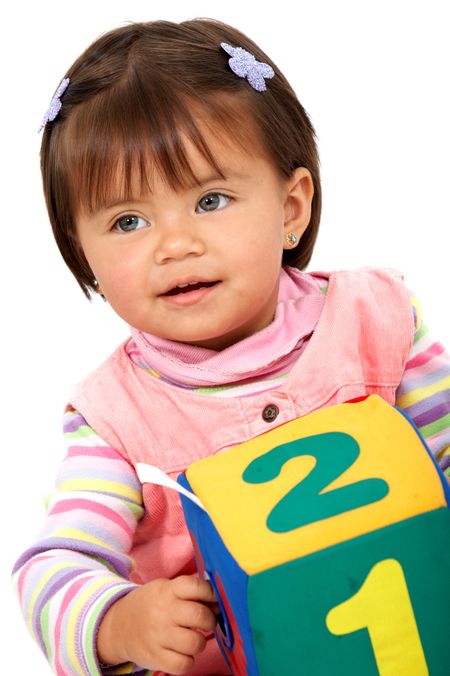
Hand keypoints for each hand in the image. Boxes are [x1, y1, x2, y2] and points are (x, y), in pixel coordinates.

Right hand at [97, 576, 217, 673]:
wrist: (118, 625)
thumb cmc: (152, 605)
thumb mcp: (166, 589)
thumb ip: (190, 592)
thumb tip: (220, 602)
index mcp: (168, 591)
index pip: (196, 586)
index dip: (211, 593)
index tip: (214, 600)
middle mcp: (163, 612)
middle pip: (200, 615)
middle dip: (210, 620)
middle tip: (206, 622)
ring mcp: (158, 636)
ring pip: (196, 643)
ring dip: (200, 643)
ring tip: (192, 639)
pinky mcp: (155, 657)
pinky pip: (184, 665)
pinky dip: (188, 661)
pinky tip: (182, 652)